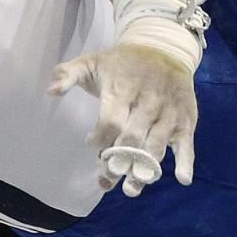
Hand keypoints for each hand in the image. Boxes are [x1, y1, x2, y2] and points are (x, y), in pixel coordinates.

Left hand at [48, 42, 196, 195]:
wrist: (163, 46)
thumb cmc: (122, 62)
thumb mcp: (92, 61)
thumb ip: (67, 74)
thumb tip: (50, 91)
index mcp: (123, 89)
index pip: (111, 121)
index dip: (100, 138)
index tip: (91, 143)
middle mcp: (148, 102)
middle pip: (132, 138)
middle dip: (118, 162)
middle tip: (106, 179)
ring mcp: (169, 112)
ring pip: (156, 145)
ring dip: (144, 171)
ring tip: (131, 190)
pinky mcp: (185, 119)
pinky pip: (186, 142)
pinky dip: (186, 161)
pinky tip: (181, 179)